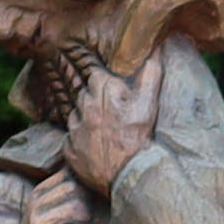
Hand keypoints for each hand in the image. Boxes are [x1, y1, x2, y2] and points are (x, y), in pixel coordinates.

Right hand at [23, 172, 93, 223]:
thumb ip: (73, 193)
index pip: (71, 175)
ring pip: (77, 209)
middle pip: (76, 189)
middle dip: (87, 206)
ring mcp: (36, 223)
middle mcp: (35, 204)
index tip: (89, 204)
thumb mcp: (59, 212)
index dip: (86, 187)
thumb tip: (97, 172)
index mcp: (40, 192)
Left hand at [62, 43, 164, 193]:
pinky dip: (79, 137)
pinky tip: (92, 141)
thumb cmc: (138, 136)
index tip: (101, 75)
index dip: (96, 72)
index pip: (92, 72)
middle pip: (82, 92)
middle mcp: (83, 107)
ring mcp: (74, 128)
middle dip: (92, 94)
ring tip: (100, 124)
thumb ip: (150, 74)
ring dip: (85, 115)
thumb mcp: (148, 102)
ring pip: (74, 114)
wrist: (127, 173)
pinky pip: (70, 137)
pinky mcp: (68, 148)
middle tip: (105, 103)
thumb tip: (155, 49)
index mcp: (101, 92)